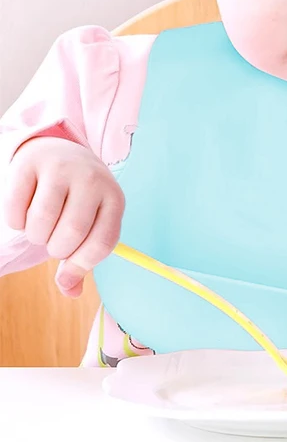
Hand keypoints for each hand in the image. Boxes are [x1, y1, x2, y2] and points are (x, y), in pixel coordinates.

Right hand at [3, 136, 123, 297]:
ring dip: (35, 236)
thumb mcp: (92, 221)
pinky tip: (26, 210)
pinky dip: (16, 221)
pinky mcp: (31, 165)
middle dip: (56, 248)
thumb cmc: (78, 198)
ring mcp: (62, 169)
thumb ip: (83, 257)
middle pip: (70, 234)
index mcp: (114, 198)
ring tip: (42, 225)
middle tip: (54, 238)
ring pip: (40, 224)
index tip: (68, 267)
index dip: (81, 264)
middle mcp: (93, 180)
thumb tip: (71, 291)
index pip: (103, 243)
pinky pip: (15, 211)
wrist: (60, 152)